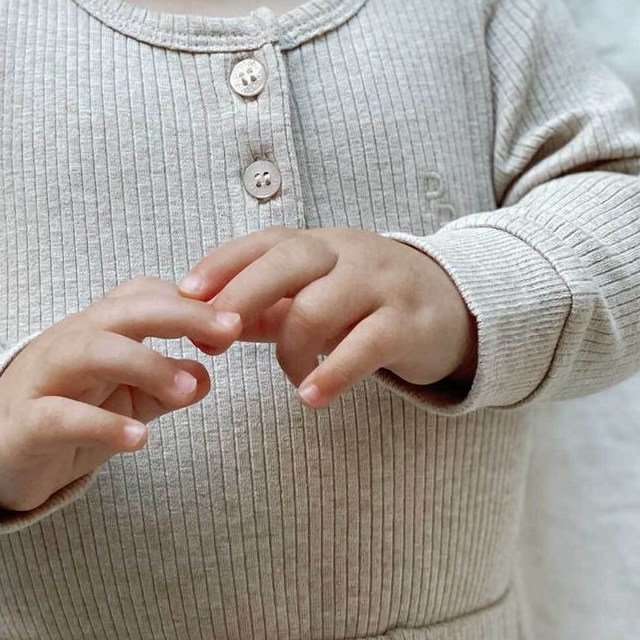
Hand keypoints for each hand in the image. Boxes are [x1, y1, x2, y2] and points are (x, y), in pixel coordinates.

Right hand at [0, 276, 242, 515]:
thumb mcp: (122, 400)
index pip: (144, 297)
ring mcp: (43, 380)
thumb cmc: (63, 417)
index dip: (193, 303)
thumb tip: (207, 374)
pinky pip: (61, 416)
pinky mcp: (24, 424)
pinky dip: (102, 424)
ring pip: (92, 351)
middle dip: (179, 315)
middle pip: (123, 311)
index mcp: (97, 332)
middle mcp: (70, 344)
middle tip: (230, 332)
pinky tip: (139, 438)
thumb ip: (163, 387)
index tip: (240, 321)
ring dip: (145, 364)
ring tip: (187, 387)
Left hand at [176, 227, 477, 409]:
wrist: (455, 307)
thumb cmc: (368, 302)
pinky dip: (331, 373)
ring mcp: (381, 286)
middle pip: (288, 262)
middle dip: (243, 296)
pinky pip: (364, 346)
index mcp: (319, 244)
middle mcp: (348, 255)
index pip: (265, 243)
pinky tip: (311, 396)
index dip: (223, 263)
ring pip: (319, 308)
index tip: (185, 293)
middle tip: (216, 337)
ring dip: (290, 351)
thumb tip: (198, 322)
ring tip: (292, 376)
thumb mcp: (316, 293)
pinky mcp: (410, 324)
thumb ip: (264, 306)